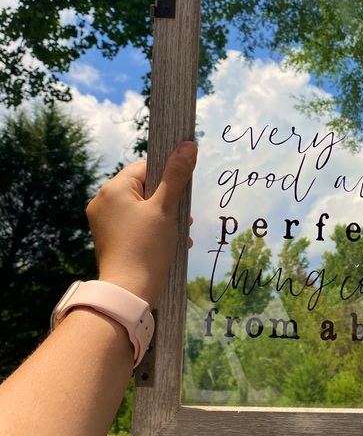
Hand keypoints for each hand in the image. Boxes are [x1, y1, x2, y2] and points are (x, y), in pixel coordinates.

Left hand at [86, 141, 197, 306]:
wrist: (129, 291)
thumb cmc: (147, 246)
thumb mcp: (166, 207)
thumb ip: (177, 175)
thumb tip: (187, 144)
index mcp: (113, 189)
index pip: (146, 167)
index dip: (167, 177)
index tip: (181, 194)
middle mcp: (102, 201)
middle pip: (144, 187)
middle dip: (168, 200)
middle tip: (185, 218)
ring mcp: (103, 220)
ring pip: (141, 206)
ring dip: (164, 216)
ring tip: (181, 232)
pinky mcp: (108, 237)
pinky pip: (133, 222)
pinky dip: (152, 228)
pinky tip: (169, 241)